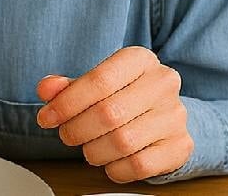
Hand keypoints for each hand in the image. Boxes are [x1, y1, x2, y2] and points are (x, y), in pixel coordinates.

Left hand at [35, 46, 191, 182]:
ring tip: (89, 148)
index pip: (99, 80)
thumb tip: (47, 89)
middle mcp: (163, 83)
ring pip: (123, 142)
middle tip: (67, 135)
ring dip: (94, 151)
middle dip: (77, 129)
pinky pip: (140, 165)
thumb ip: (67, 86)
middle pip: (108, 113)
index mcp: (140, 59)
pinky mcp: (181, 145)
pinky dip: (116, 169)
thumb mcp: (95, 84)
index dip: (67, 103)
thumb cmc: (124, 96)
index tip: (47, 117)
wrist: (164, 114)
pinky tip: (110, 161)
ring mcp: (175, 115)